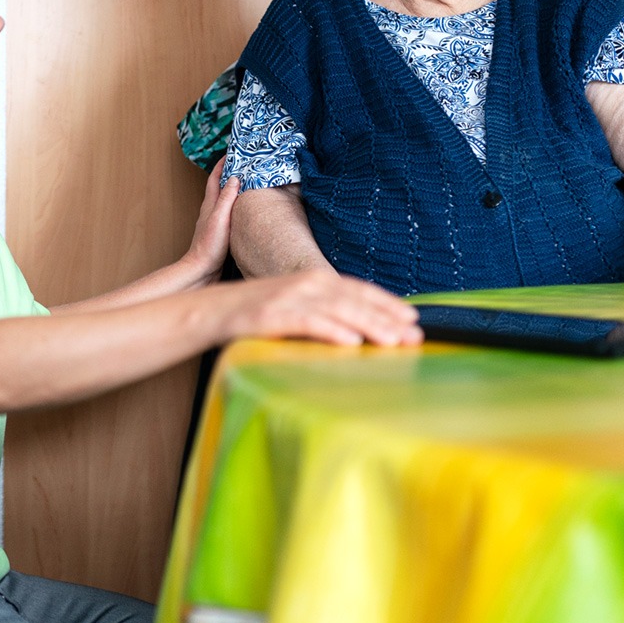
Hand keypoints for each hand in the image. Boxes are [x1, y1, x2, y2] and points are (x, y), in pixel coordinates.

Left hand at [180, 156, 241, 283]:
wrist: (201, 270)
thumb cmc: (209, 246)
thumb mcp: (220, 219)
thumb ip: (226, 199)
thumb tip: (235, 177)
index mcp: (210, 205)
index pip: (215, 178)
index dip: (222, 164)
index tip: (232, 152)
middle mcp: (211, 211)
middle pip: (219, 186)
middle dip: (229, 173)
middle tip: (243, 163)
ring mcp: (215, 222)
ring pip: (225, 199)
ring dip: (234, 189)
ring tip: (248, 182)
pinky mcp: (220, 232)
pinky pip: (230, 212)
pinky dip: (237, 205)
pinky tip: (245, 209)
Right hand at [224, 270, 421, 346]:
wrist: (209, 311)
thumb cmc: (254, 313)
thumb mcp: (293, 305)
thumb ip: (323, 310)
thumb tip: (356, 327)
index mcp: (313, 279)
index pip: (359, 290)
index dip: (387, 303)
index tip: (412, 318)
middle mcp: (305, 284)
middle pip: (355, 300)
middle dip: (388, 318)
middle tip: (415, 335)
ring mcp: (288, 299)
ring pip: (338, 311)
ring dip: (369, 326)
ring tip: (392, 341)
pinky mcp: (272, 315)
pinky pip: (307, 323)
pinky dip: (331, 332)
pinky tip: (350, 343)